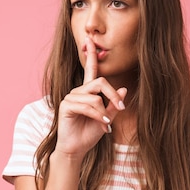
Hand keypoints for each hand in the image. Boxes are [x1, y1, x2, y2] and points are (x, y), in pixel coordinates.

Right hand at [54, 37, 126, 158]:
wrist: (77, 149)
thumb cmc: (90, 133)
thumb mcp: (107, 119)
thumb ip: (114, 105)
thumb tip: (123, 89)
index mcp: (88, 92)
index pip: (90, 70)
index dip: (91, 55)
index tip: (90, 40)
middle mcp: (78, 92)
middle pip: (99, 82)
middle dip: (112, 94)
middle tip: (121, 107)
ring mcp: (71, 98)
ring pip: (94, 96)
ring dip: (105, 111)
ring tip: (107, 123)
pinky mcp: (66, 106)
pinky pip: (87, 105)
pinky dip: (98, 115)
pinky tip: (103, 124)